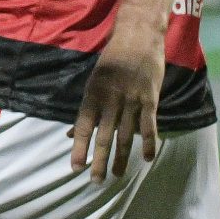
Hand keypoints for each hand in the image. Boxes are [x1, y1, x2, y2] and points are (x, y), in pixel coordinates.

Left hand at [71, 32, 161, 179]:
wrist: (138, 37)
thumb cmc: (112, 60)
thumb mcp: (93, 82)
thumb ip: (85, 111)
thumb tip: (70, 134)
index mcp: (93, 95)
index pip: (82, 127)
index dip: (78, 148)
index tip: (76, 168)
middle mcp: (111, 101)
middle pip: (104, 137)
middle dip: (99, 161)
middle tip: (96, 181)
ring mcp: (132, 101)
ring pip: (126, 136)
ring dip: (121, 158)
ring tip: (116, 176)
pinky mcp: (150, 100)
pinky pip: (149, 126)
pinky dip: (148, 144)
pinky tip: (146, 159)